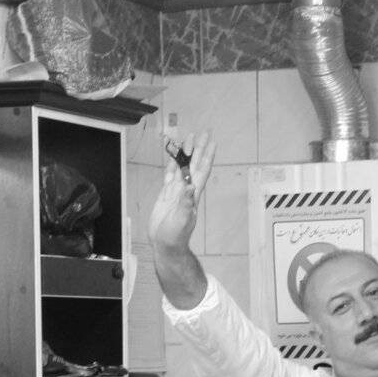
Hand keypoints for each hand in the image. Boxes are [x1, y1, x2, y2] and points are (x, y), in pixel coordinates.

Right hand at [148, 129, 214, 256]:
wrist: (166, 244)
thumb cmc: (176, 236)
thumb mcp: (183, 220)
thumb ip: (186, 203)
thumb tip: (191, 187)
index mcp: (192, 194)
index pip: (202, 170)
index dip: (207, 155)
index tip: (212, 142)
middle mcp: (186, 189)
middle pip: (194, 163)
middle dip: (199, 148)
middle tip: (204, 132)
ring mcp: (176, 191)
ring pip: (182, 166)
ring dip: (186, 152)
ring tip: (188, 138)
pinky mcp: (166, 195)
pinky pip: (169, 174)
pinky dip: (171, 163)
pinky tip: (173, 155)